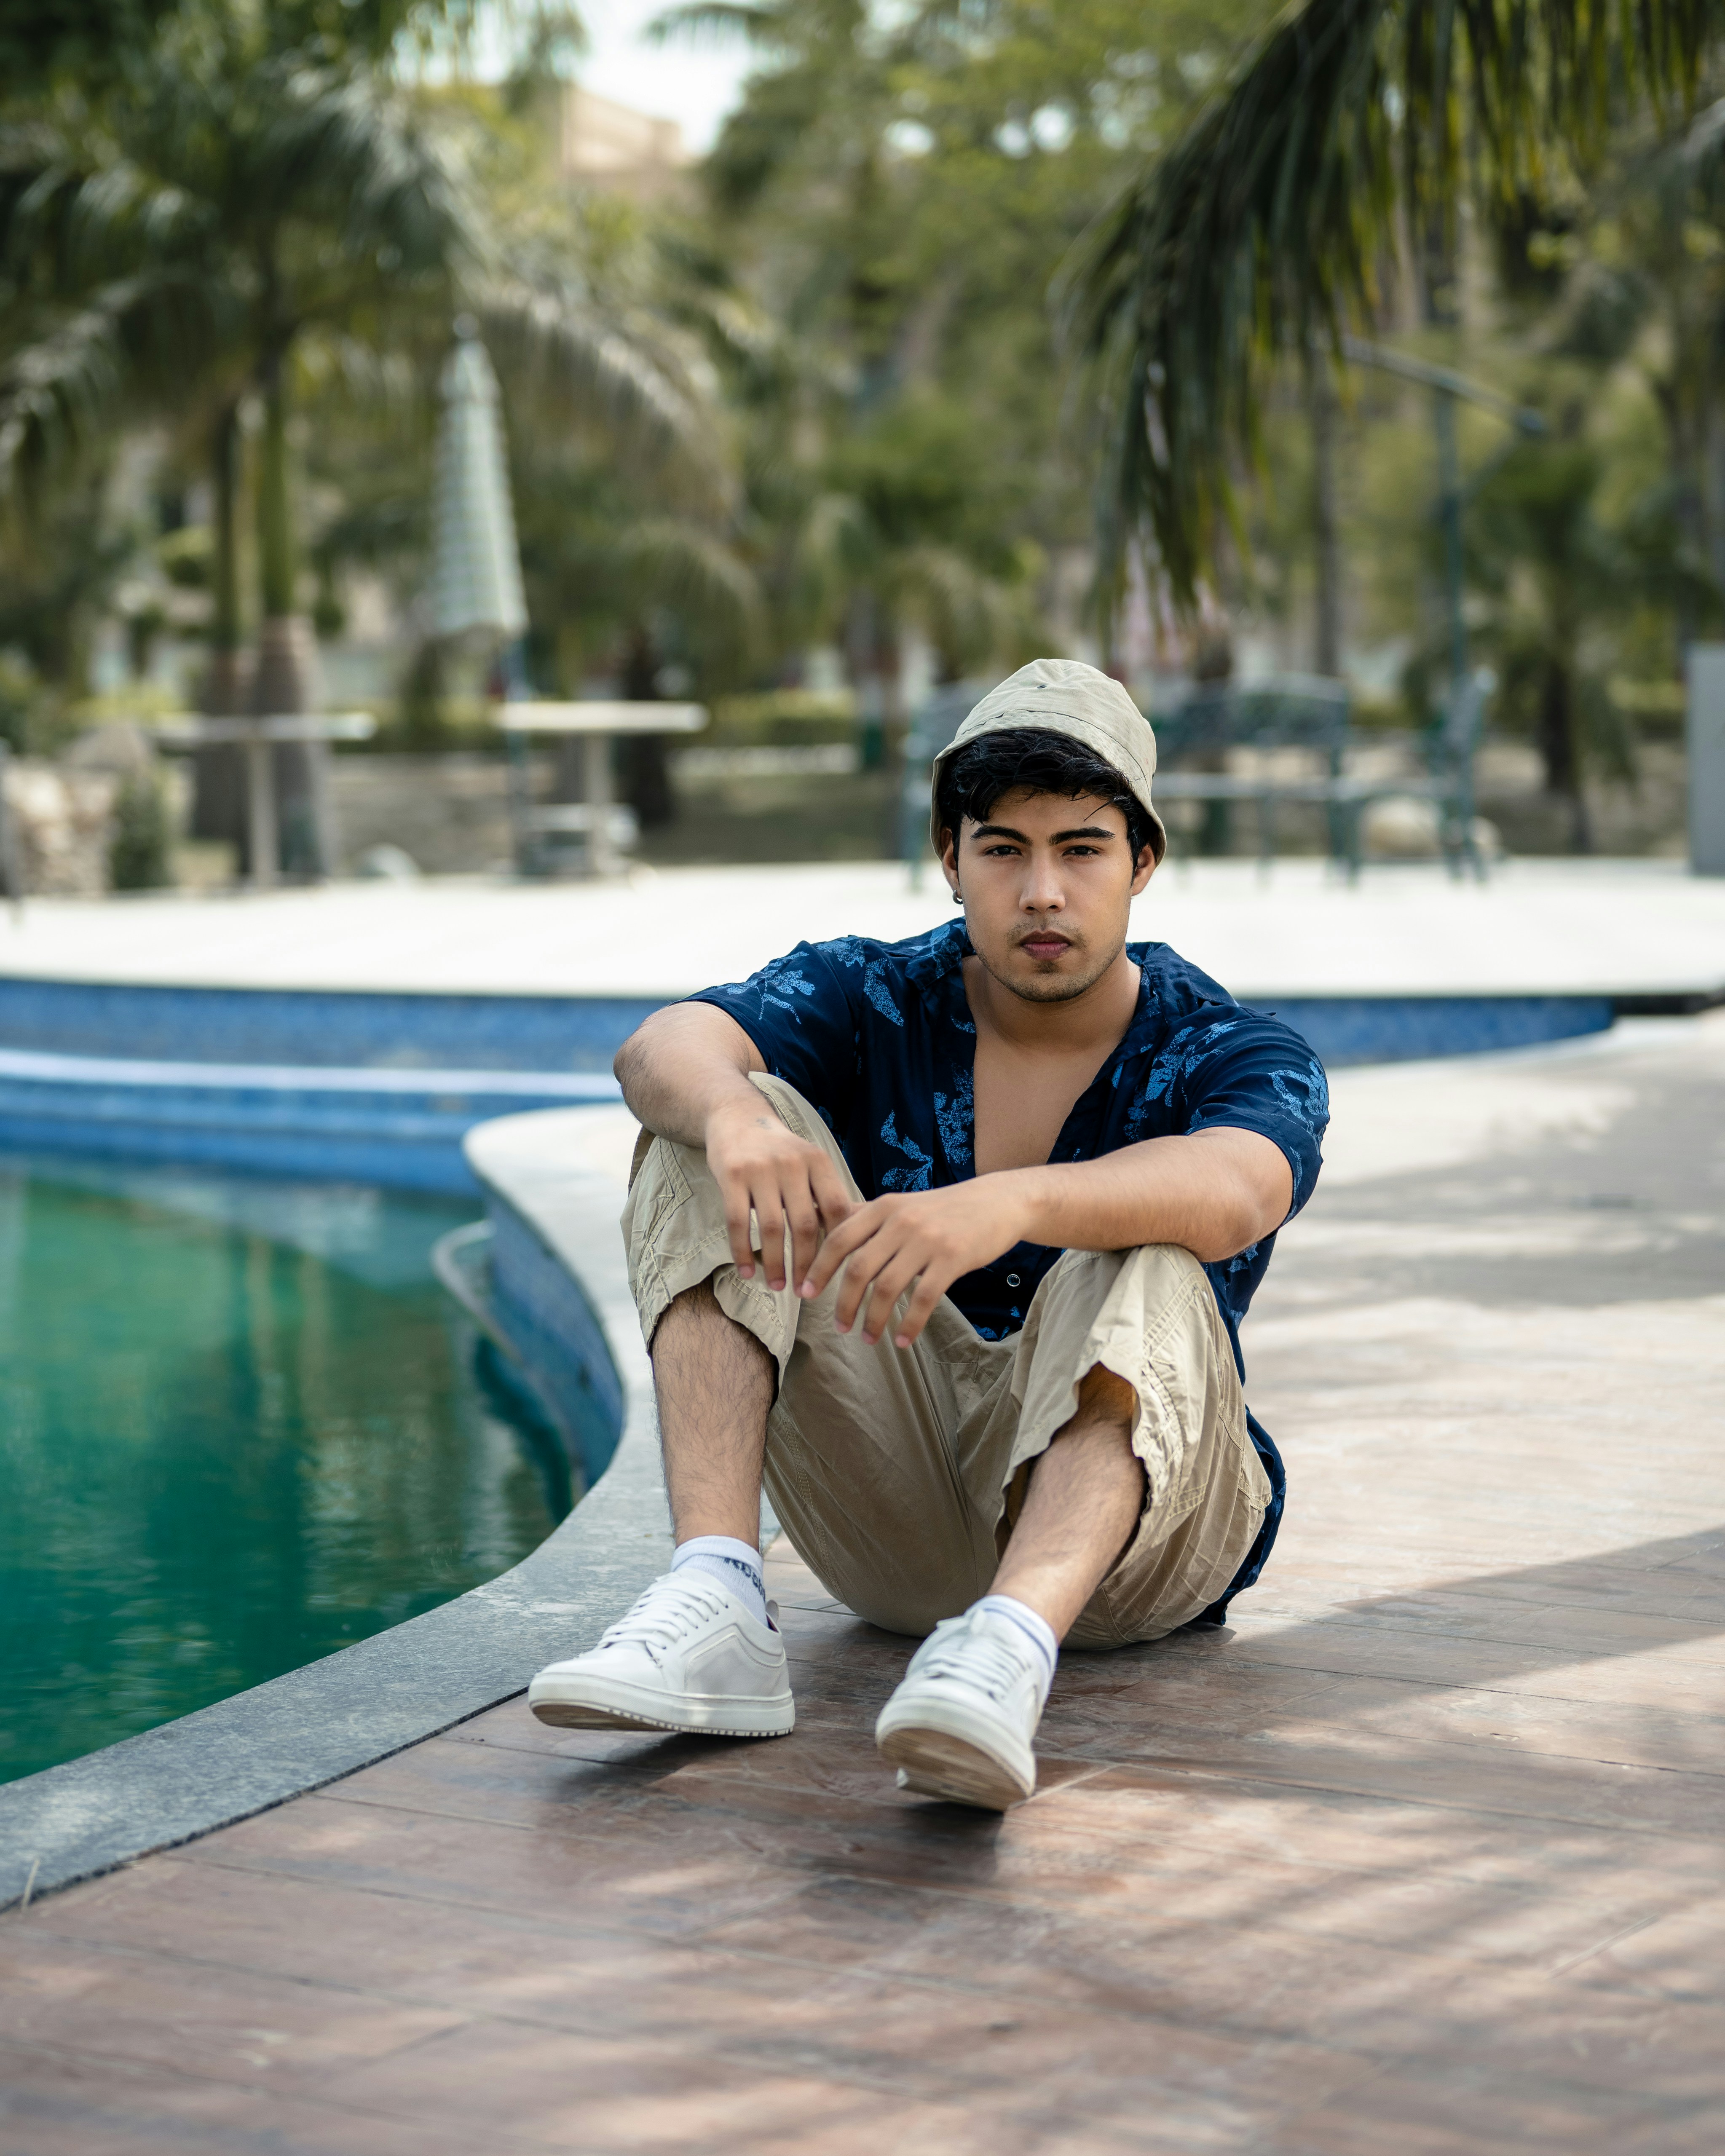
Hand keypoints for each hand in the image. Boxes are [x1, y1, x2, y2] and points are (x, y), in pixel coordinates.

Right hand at [704, 1092, 854, 1292]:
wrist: (736, 1117)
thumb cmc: (779, 1151)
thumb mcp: (809, 1162)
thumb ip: (825, 1195)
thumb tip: (853, 1242)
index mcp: (818, 1162)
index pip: (837, 1210)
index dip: (839, 1245)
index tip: (837, 1273)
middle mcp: (792, 1163)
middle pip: (806, 1225)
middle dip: (808, 1264)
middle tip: (807, 1292)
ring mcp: (760, 1169)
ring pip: (772, 1229)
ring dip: (776, 1264)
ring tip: (778, 1286)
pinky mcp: (732, 1175)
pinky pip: (738, 1223)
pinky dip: (743, 1252)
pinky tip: (747, 1272)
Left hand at [799, 1178, 1032, 1348]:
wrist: (996, 1202)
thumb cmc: (943, 1209)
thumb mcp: (901, 1205)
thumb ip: (865, 1217)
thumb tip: (821, 1221)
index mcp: (883, 1207)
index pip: (839, 1238)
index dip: (819, 1268)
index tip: (805, 1294)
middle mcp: (901, 1221)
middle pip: (858, 1268)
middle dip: (844, 1303)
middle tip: (839, 1327)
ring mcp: (927, 1239)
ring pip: (887, 1287)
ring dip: (873, 1319)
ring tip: (868, 1339)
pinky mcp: (952, 1258)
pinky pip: (923, 1298)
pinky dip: (909, 1323)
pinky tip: (903, 1340)